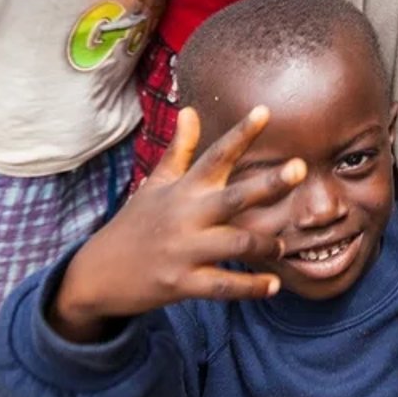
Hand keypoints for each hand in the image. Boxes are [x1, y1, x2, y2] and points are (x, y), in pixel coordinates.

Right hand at [48, 106, 301, 341]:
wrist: (96, 274)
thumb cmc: (135, 224)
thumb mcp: (154, 184)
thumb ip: (179, 149)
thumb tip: (190, 109)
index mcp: (182, 190)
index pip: (215, 155)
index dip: (241, 133)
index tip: (265, 111)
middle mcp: (186, 216)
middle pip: (234, 197)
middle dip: (268, 184)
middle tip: (300, 168)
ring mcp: (184, 251)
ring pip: (237, 245)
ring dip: (267, 244)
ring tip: (283, 245)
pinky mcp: (182, 284)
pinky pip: (224, 286)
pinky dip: (251, 287)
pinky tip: (273, 285)